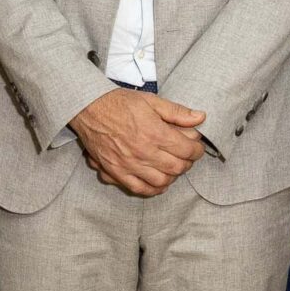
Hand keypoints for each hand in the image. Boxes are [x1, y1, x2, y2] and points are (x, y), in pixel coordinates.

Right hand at [66, 88, 204, 196]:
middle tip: (186, 156)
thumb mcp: (151, 101)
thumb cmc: (119, 103)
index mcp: (155, 133)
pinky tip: (157, 182)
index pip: (187, 150)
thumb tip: (200, 118)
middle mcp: (144, 151)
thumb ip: (177, 112)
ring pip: (162, 181)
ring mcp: (130, 164)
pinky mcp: (116, 171)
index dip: (197, 150)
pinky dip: (152, 189)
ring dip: (172, 176)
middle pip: (177, 167)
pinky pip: (139, 189)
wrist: (88, 108)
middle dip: (187, 163)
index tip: (196, 147)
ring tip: (172, 167)